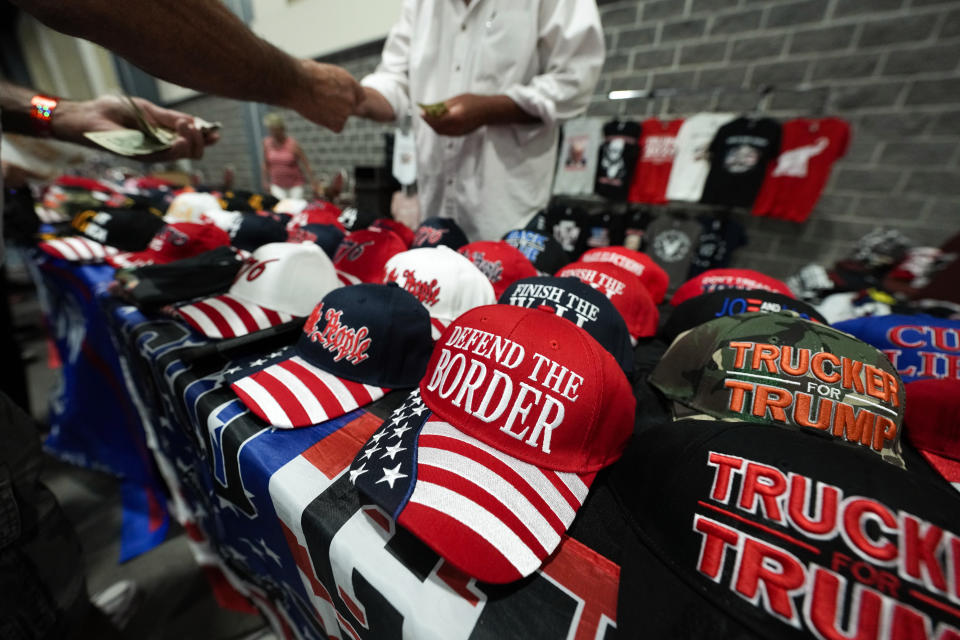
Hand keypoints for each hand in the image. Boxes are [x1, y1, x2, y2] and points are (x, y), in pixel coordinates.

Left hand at [52, 95, 218, 159]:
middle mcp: (162, 147)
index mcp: (166, 135)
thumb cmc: (115, 111)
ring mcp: (152, 154)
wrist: (90, 116)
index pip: (193, 141)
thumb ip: (171, 118)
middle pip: (193, 151)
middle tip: (192, 125)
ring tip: (186, 127)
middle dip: (200, 139)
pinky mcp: (141, 157)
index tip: (216, 132)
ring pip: (183, 155)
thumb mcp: (149, 110)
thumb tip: (196, 123)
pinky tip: (181, 140)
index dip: (206, 137)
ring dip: (190, 141)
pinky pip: (165, 156)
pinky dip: (177, 149)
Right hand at [287, 60, 363, 132]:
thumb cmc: (305, 73)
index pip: (359, 96)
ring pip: (342, 117)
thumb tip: (335, 86)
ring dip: (332, 114)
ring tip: (316, 104)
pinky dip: (328, 124)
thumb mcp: (327, 71)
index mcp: (351, 83)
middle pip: (350, 107)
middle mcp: (352, 98)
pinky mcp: (337, 123)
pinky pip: (337, 127)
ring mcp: (345, 112)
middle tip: (321, 100)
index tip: (337, 97)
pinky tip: (317, 113)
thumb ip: (337, 83)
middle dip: (339, 105)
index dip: (347, 96)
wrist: (296, 84)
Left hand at [420, 94, 490, 135]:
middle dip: (429, 122)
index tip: (421, 112)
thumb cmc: (475, 102)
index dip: (427, 116)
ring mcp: (458, 132)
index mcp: (455, 117)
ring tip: (430, 117)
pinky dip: (440, 128)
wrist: (488, 111)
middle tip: (424, 114)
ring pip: (441, 132)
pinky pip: (446, 133)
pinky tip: (439, 121)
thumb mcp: (457, 99)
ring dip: (434, 125)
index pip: (436, 120)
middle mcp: (456, 127)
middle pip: (437, 128)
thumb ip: (443, 105)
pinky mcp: (460, 134)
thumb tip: (431, 108)